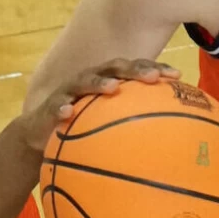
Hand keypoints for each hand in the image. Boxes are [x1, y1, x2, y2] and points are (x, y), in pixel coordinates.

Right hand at [17, 58, 178, 151]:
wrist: (42, 136)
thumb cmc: (82, 132)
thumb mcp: (109, 131)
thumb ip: (132, 130)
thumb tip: (168, 150)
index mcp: (109, 82)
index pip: (136, 70)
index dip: (156, 68)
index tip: (177, 75)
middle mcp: (91, 81)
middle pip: (115, 67)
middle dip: (134, 70)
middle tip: (152, 77)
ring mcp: (70, 91)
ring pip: (85, 80)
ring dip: (99, 82)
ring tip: (112, 88)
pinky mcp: (49, 106)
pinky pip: (55, 105)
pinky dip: (61, 107)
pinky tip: (67, 111)